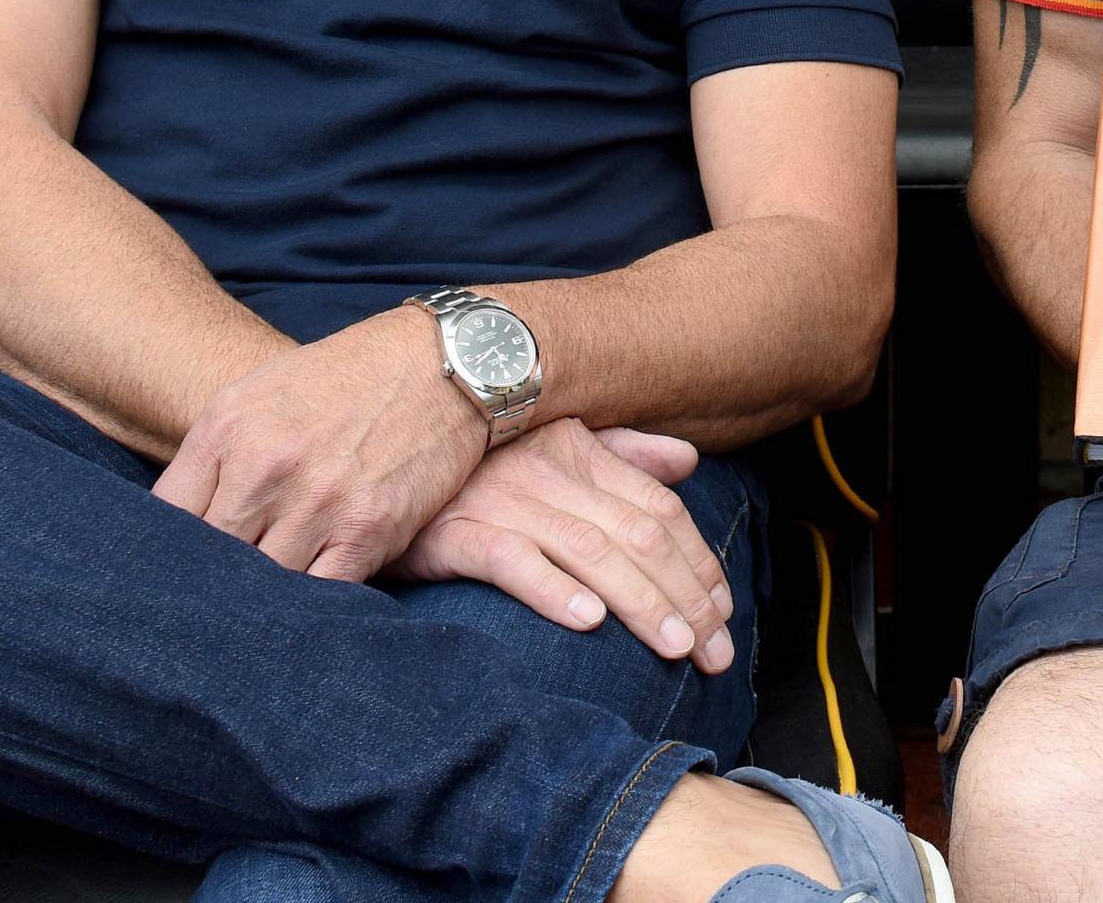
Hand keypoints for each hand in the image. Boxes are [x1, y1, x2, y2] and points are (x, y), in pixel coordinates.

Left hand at [155, 307, 489, 579]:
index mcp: (227, 427)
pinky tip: (305, 610)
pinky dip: (310, 608)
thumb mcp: (262, 392)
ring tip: (258, 613)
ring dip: (261, 600)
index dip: (168, 549)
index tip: (177, 567)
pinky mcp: (367, 530)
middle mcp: (265, 465)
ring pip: (260, 585)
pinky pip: (319, 595)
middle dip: (210, 580)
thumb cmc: (348, 378)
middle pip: (209, 557)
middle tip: (212, 602)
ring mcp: (316, 501)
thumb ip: (218, 454)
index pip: (165, 516)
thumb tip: (182, 524)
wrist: (445, 362)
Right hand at [396, 420, 738, 672]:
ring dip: (640, 603)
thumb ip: (622, 454)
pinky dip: (552, 590)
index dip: (700, 562)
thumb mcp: (552, 447)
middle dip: (687, 596)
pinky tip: (587, 622)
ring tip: (676, 648)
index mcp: (578, 449)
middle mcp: (547, 470)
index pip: (659, 508)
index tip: (725, 612)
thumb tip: (686, 461)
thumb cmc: (473, 471)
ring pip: (589, 551)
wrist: (376, 469)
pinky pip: (511, 561)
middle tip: (715, 654)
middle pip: (637, 535)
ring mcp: (501, 500)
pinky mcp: (454, 532)